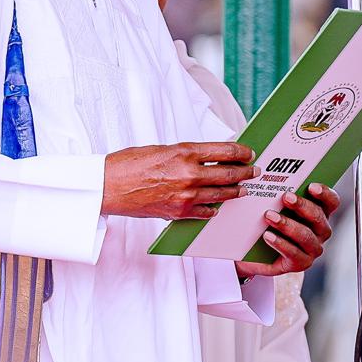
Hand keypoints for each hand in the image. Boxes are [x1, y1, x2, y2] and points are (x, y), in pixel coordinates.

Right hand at [102, 142, 257, 219]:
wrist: (108, 186)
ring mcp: (186, 196)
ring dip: (235, 191)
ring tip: (243, 189)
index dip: (241, 152)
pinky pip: (206, 212)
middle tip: (254, 171)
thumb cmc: (128, 164)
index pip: (224, 150)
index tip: (248, 152)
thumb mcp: (160, 149)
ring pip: (221, 194)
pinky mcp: (179, 212)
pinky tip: (217, 206)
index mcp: (183, 152)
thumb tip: (205, 157)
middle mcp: (189, 174)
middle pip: (229, 174)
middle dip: (245, 172)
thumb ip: (184, 154)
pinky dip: (214, 208)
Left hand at [236, 182, 339, 278]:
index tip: (311, 186)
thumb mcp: (273, 205)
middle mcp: (320, 230)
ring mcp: (312, 248)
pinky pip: (294, 253)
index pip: (331, 202)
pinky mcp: (300, 263)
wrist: (254, 251)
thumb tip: (273, 176)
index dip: (325, 193)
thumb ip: (279, 193)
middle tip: (285, 197)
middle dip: (302, 206)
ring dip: (288, 225)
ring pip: (306, 236)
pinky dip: (280, 243)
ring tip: (269, 216)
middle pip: (319, 217)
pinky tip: (267, 236)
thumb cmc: (266, 221)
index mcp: (319, 212)